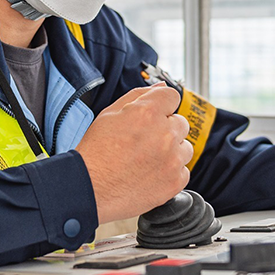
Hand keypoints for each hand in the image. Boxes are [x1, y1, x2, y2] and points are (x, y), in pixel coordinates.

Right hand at [75, 84, 191, 223]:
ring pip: (185, 147)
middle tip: (144, 141)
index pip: (172, 96)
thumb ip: (138, 96)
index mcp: (148, 112)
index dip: (161, 105)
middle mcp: (164, 134)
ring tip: (147, 159)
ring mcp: (172, 159)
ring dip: (172, 151)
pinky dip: (170, 172)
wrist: (89, 187)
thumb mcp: (110, 114)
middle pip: (181, 122)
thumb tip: (160, 87)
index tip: (154, 115)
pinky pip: (183, 171)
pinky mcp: (175, 181)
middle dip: (166, 128)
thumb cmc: (95, 152)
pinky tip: (150, 173)